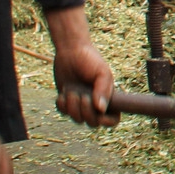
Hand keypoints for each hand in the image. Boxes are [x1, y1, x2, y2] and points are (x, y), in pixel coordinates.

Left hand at [47, 5, 119, 126]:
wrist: (70, 50)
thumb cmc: (90, 59)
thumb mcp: (101, 72)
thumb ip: (103, 90)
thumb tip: (101, 110)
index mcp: (108, 98)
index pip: (112, 119)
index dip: (108, 122)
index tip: (100, 115)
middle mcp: (95, 103)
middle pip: (93, 123)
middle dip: (86, 112)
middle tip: (82, 96)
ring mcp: (80, 104)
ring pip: (77, 119)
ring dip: (72, 107)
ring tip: (71, 91)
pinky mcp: (66, 101)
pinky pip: (64, 113)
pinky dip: (62, 105)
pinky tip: (63, 92)